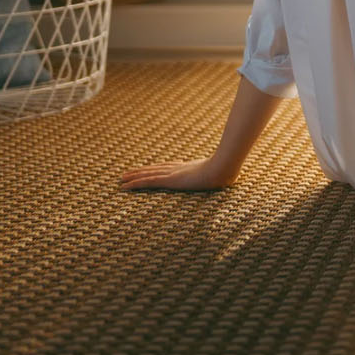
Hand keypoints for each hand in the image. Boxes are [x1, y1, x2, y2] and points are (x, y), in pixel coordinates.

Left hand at [118, 157, 236, 191]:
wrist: (224, 169)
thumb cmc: (226, 172)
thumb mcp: (223, 175)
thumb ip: (223, 175)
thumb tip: (233, 177)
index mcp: (188, 168)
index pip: (167, 168)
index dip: (155, 169)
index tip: (147, 170)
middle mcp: (177, 169)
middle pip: (154, 170)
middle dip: (140, 172)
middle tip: (126, 174)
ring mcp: (172, 174)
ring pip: (148, 175)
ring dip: (133, 177)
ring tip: (121, 179)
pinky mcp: (169, 180)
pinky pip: (148, 182)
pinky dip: (135, 184)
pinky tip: (124, 186)